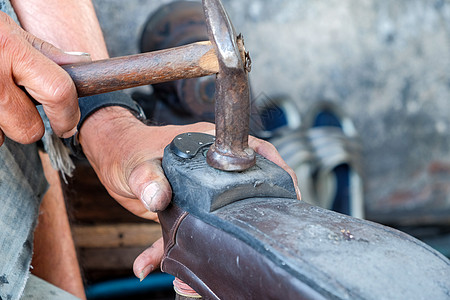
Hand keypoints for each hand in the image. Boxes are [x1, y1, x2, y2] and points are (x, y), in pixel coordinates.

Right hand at [0, 11, 90, 145]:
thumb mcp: (8, 30)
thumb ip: (43, 54)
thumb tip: (80, 67)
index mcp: (11, 50)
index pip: (58, 92)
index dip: (68, 115)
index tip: (68, 125)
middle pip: (28, 129)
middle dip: (30, 124)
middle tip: (21, 105)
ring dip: (1, 124)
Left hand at [78, 107, 299, 279]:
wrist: (112, 159)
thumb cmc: (128, 149)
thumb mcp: (138, 161)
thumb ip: (147, 177)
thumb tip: (159, 197)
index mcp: (209, 146)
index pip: (254, 152)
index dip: (276, 169)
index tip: (288, 189)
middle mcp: (211, 168)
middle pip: (246, 187)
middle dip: (255, 210)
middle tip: (264, 233)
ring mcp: (200, 190)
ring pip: (221, 215)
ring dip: (217, 242)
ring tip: (211, 267)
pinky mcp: (185, 208)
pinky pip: (191, 231)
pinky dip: (178, 251)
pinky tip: (155, 265)